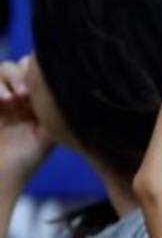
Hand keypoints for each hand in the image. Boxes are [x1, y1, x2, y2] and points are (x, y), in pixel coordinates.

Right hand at [0, 57, 52, 183]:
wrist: (1, 173)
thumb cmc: (26, 158)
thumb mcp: (50, 133)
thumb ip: (59, 113)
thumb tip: (77, 93)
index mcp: (37, 99)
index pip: (39, 71)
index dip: (39, 72)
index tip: (41, 88)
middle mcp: (18, 94)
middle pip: (20, 65)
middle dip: (22, 73)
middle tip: (24, 94)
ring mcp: (2, 98)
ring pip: (4, 68)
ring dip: (8, 77)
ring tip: (11, 99)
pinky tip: (2, 101)